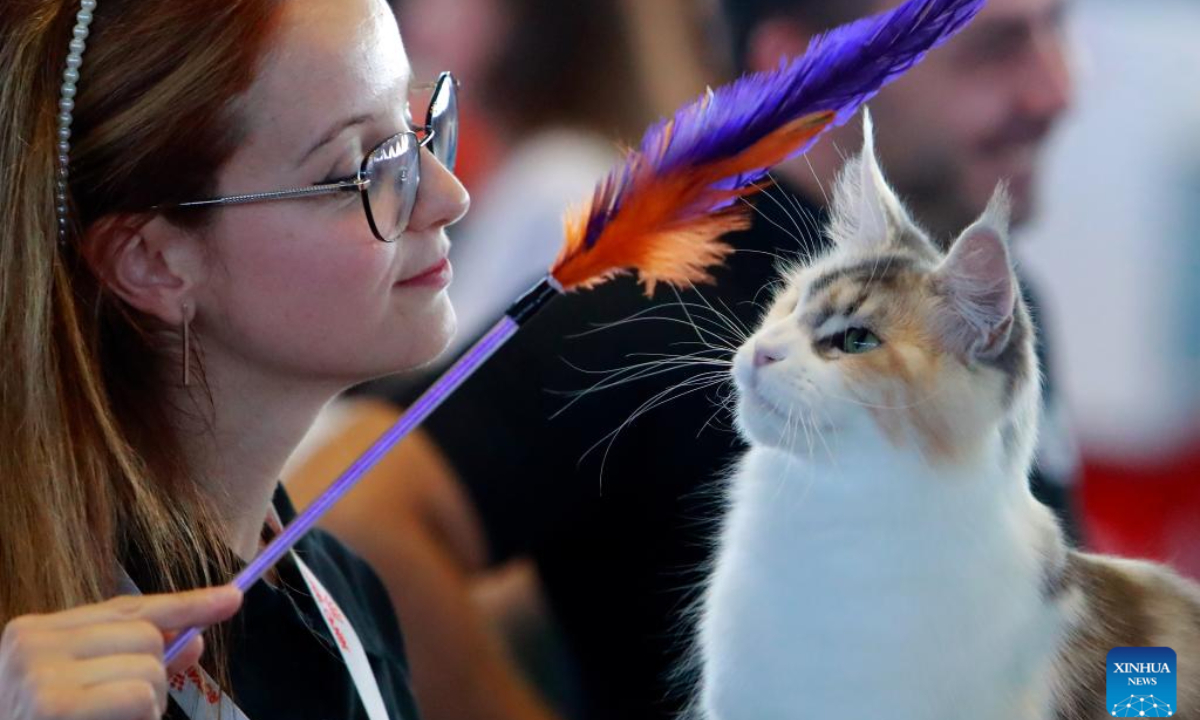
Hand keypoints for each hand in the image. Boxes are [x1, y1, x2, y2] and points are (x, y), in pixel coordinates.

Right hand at [0, 585, 242, 719]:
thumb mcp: (86, 685)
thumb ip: (134, 659)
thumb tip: (195, 638)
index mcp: (35, 631)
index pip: (127, 607)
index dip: (186, 604)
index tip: (232, 598)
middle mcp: (32, 644)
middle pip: (146, 635)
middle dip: (153, 674)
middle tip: (119, 709)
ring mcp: (40, 674)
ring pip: (149, 667)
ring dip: (146, 704)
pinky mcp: (55, 704)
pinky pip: (138, 696)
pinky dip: (139, 717)